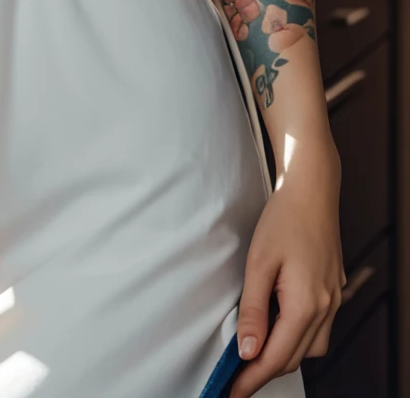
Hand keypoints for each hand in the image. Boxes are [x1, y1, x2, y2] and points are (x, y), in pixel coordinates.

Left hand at [229, 139, 344, 397]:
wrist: (313, 189)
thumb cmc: (285, 218)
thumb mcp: (259, 262)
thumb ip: (253, 309)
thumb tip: (247, 349)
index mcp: (307, 304)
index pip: (276, 357)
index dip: (252, 379)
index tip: (232, 391)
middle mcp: (326, 308)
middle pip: (293, 358)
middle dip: (264, 371)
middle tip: (236, 377)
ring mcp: (333, 301)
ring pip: (308, 348)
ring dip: (282, 355)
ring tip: (253, 351)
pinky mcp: (332, 292)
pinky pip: (317, 329)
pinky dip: (296, 337)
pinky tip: (277, 325)